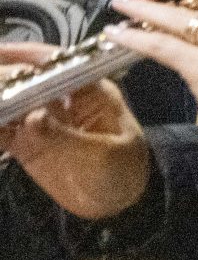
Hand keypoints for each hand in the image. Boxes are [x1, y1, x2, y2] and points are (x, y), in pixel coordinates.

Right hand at [0, 43, 149, 218]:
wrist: (120, 204)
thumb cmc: (123, 171)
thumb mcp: (102, 155)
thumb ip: (67, 137)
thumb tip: (32, 117)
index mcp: (88, 91)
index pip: (53, 64)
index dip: (23, 55)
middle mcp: (61, 100)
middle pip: (23, 80)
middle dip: (2, 79)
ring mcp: (40, 121)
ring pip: (8, 102)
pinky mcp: (26, 143)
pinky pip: (2, 130)